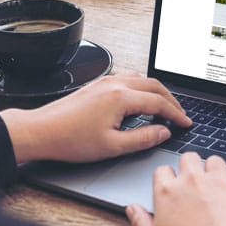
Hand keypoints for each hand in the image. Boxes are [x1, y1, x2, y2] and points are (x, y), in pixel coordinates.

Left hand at [0, 74, 191, 164]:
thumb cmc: (70, 139)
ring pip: (143, 79)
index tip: (185, 123)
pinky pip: (130, 79)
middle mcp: (116, 84)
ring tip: (165, 107)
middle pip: (155, 86)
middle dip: (172, 101)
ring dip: (158, 92)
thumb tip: (163, 133)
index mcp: (121, 97)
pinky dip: (143, 88)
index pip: (159, 103)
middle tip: (180, 116)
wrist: (40, 131)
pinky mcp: (98, 83)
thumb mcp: (112, 146)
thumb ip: (143, 138)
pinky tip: (142, 99)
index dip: (176, 115)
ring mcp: (106, 81)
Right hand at [126, 151, 225, 225]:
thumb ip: (141, 223)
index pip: (162, 170)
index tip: (168, 187)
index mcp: (168, 192)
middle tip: (191, 181)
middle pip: (188, 157)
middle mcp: (193, 181)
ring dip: (214, 169)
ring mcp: (219, 183)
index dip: (165, 178)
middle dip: (189, 165)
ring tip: (215, 183)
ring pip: (215, 160)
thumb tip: (132, 209)